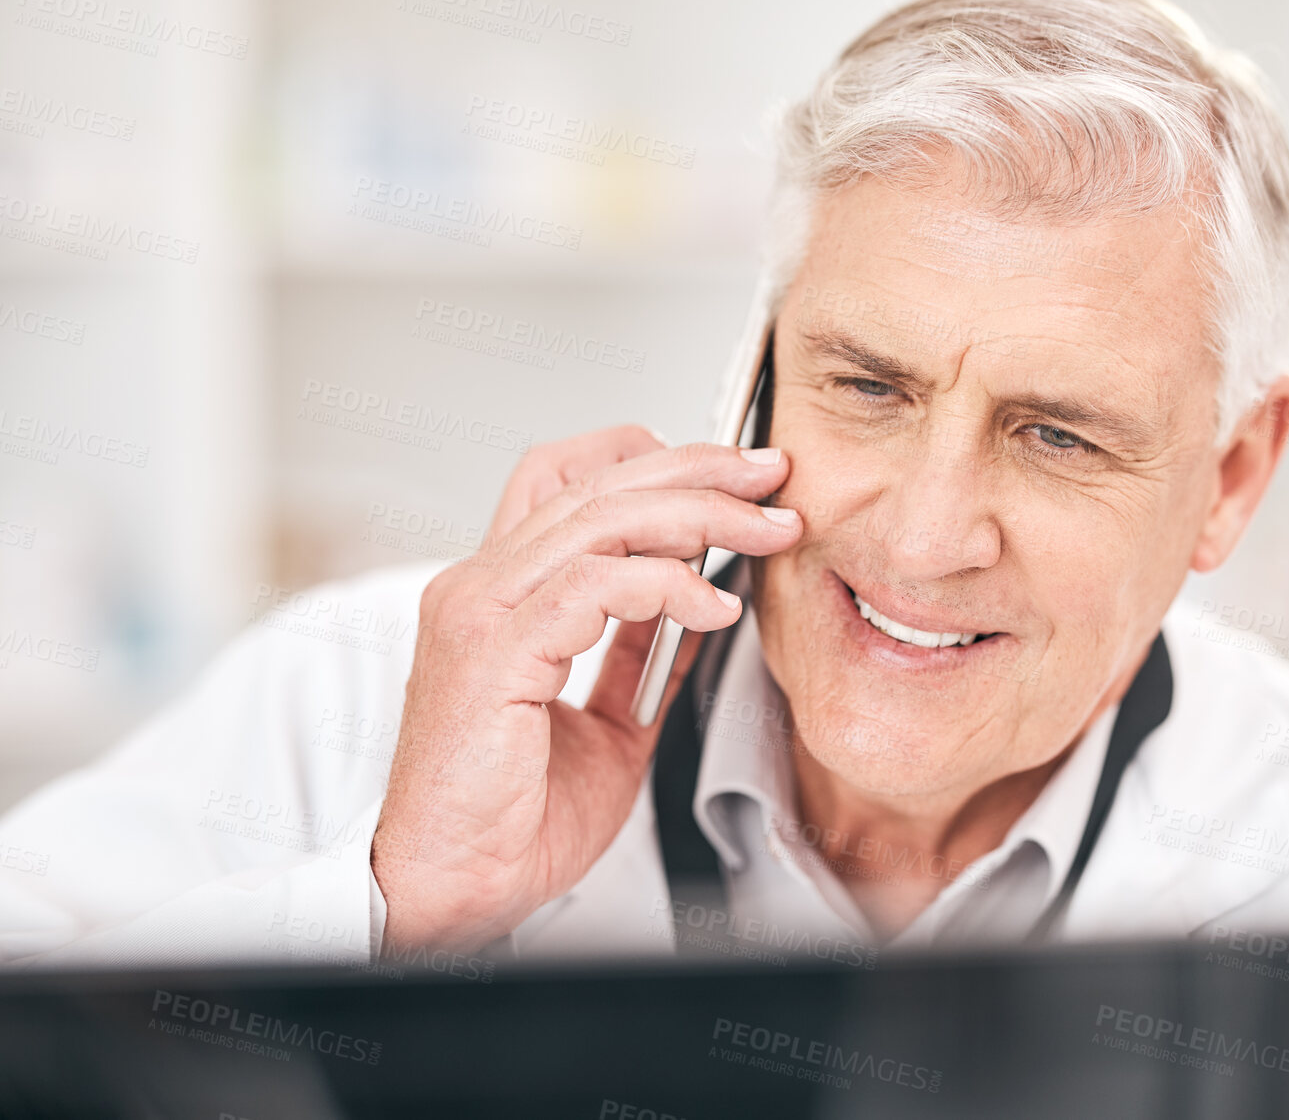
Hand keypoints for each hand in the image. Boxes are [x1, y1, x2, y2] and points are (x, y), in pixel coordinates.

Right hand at [371, 425, 799, 951]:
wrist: (458, 889)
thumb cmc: (512, 819)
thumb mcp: (607, 722)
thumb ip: (642, 654)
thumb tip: (701, 601)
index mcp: (500, 595)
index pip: (567, 479)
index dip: (649, 458)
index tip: (730, 476)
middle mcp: (481, 587)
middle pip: (597, 483)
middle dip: (699, 470)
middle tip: (771, 479)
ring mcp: (480, 612)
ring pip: (602, 518)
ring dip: (699, 516)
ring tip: (763, 532)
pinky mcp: (493, 652)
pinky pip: (594, 584)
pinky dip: (667, 584)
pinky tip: (713, 605)